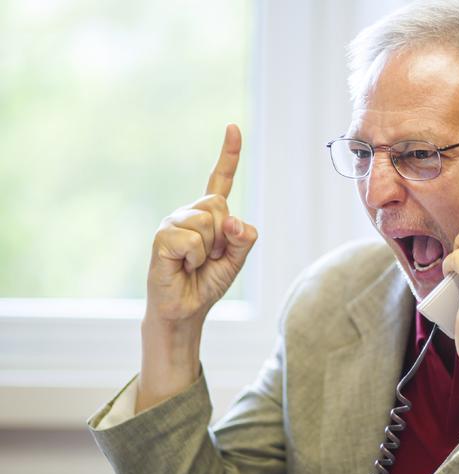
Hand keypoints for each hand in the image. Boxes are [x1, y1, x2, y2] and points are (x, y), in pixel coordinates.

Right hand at [136, 124, 256, 411]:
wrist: (185, 310)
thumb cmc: (207, 283)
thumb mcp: (236, 260)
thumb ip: (243, 238)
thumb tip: (233, 220)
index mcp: (208, 215)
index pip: (220, 180)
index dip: (229, 155)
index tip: (233, 127)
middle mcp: (188, 213)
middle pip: (220, 204)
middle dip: (224, 236)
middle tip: (209, 257)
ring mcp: (172, 223)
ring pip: (209, 221)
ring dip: (209, 250)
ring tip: (195, 264)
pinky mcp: (162, 237)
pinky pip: (193, 239)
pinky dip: (195, 258)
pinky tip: (182, 267)